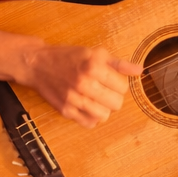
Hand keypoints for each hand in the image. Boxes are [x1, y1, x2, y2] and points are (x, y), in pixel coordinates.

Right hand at [16, 40, 142, 127]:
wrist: (37, 64)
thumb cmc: (68, 57)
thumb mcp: (95, 53)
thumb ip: (119, 64)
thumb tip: (140, 70)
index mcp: (93, 67)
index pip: (122, 87)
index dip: (120, 85)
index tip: (112, 81)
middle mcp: (83, 84)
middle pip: (116, 104)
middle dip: (114, 98)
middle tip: (106, 91)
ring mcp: (73, 99)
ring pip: (104, 116)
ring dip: (104, 109)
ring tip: (98, 100)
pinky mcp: (65, 110)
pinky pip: (88, 123)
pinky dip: (92, 117)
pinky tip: (89, 107)